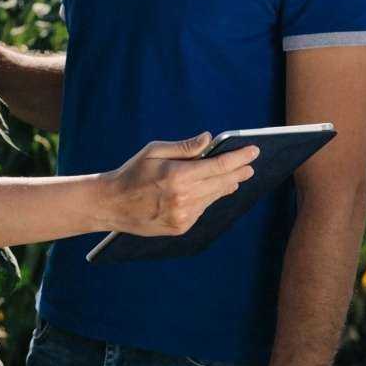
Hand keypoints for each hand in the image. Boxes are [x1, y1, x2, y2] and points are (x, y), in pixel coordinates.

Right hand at [103, 132, 258, 236]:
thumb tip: (209, 139)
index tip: (253, 151)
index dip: (239, 158)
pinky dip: (208, 198)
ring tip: (235, 177)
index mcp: (178, 175)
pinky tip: (210, 191)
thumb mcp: (153, 151)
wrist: (112, 204)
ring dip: (226, 185)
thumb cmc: (131, 172)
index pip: (218, 165)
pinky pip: (202, 209)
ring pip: (214, 197)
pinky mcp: (181, 226)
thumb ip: (184, 147)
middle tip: (250, 165)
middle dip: (238, 172)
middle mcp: (184, 197)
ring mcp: (184, 215)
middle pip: (222, 182)